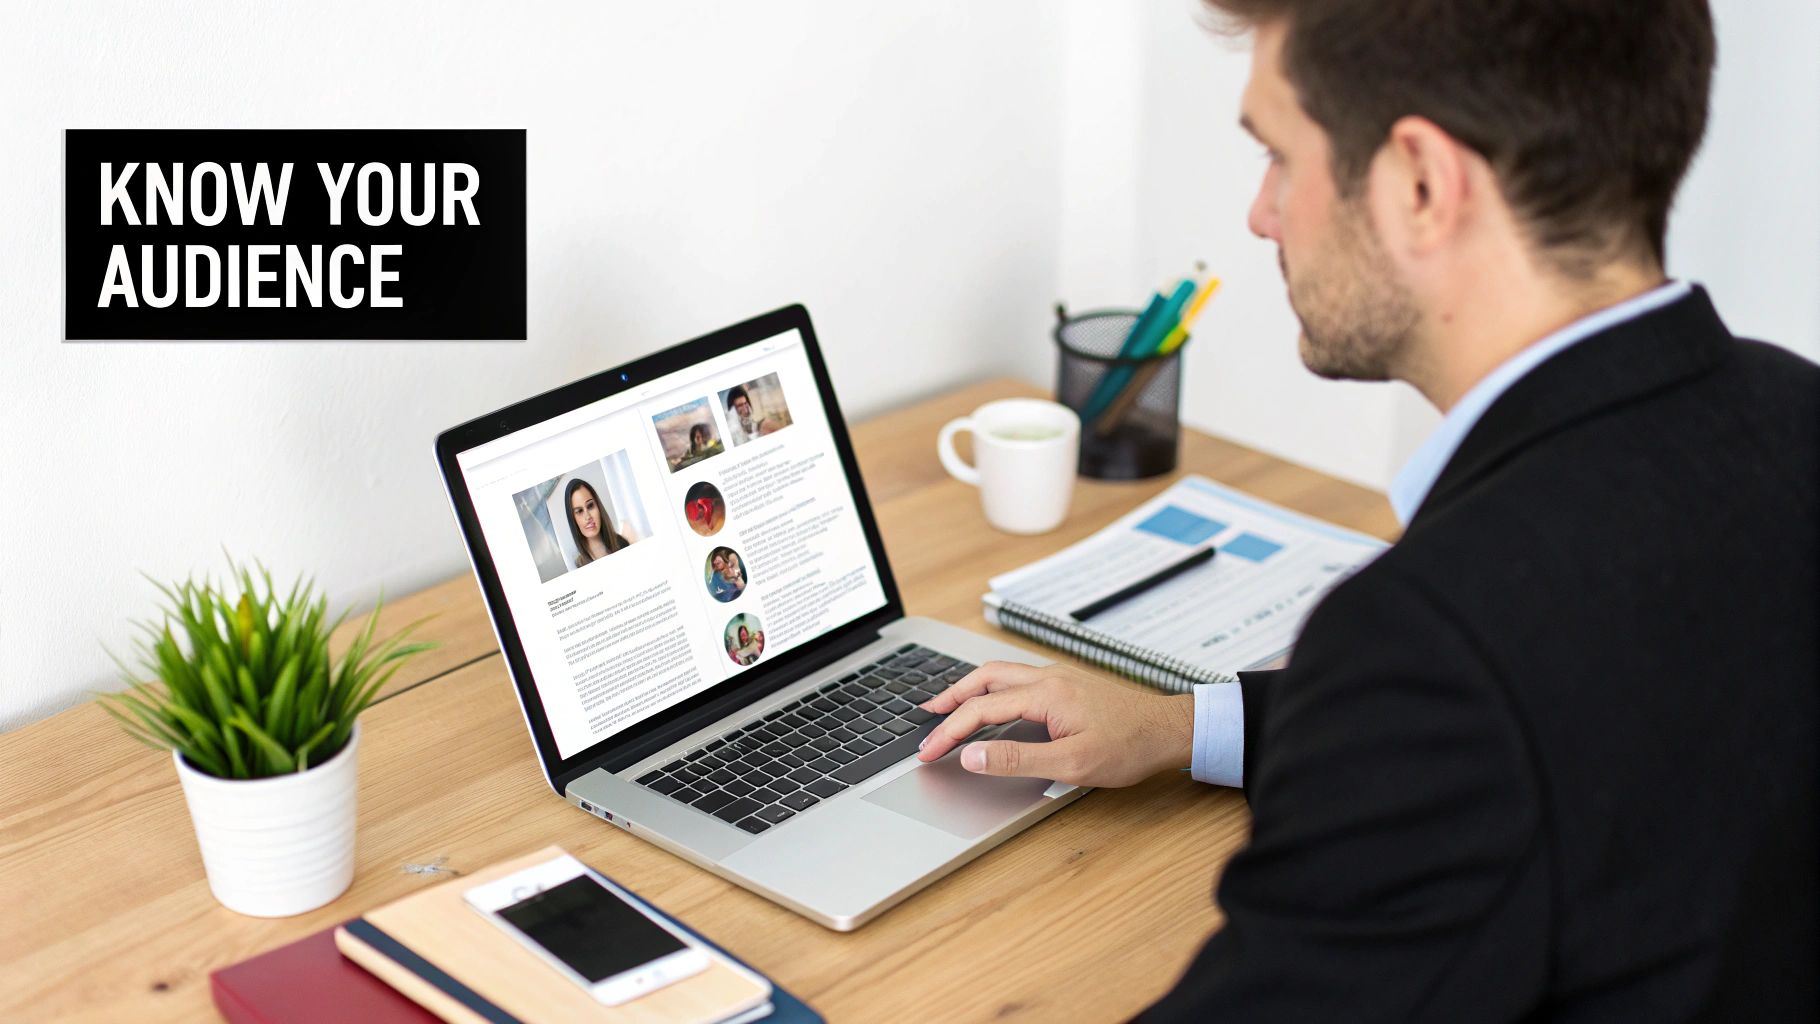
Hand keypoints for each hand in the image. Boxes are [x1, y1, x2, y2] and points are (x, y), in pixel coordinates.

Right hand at [915, 661, 1194, 787]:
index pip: (980, 709)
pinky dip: (992, 689)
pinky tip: (992, 704)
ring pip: (1000, 675)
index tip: (928, 751)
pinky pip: (1017, 679)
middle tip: (926, 717)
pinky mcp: (1067, 685)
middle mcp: (1047, 678)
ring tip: (949, 707)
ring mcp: (1058, 678)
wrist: (1168, 730)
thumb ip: (1017, 759)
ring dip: (969, 690)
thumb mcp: (1071, 763)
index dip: (949, 731)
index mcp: (1044, 694)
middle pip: (984, 679)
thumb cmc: (1129, 747)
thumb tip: (973, 756)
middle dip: (950, 698)